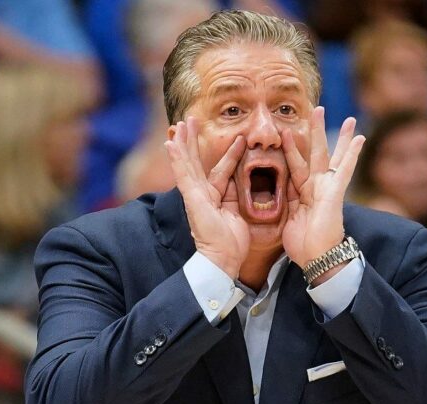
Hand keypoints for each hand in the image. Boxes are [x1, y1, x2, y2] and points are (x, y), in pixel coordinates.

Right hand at [165, 118, 248, 277]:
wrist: (223, 259)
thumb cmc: (233, 241)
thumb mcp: (242, 213)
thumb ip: (244, 196)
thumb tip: (256, 184)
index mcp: (217, 196)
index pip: (223, 169)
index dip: (229, 153)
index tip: (237, 138)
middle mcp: (203, 194)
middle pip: (197, 162)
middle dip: (194, 141)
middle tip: (190, 121)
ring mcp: (195, 196)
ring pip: (187, 164)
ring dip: (183, 143)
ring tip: (180, 125)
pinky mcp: (192, 199)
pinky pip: (183, 175)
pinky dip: (176, 159)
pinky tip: (171, 144)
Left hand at [282, 107, 364, 268]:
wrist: (317, 258)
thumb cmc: (301, 244)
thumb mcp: (285, 218)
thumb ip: (282, 201)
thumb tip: (267, 192)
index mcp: (302, 192)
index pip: (295, 164)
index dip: (291, 147)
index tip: (286, 130)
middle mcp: (316, 186)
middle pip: (314, 152)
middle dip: (315, 131)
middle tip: (316, 109)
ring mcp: (327, 188)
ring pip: (331, 155)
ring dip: (336, 136)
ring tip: (346, 118)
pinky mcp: (335, 192)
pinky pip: (345, 169)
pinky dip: (352, 153)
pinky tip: (360, 138)